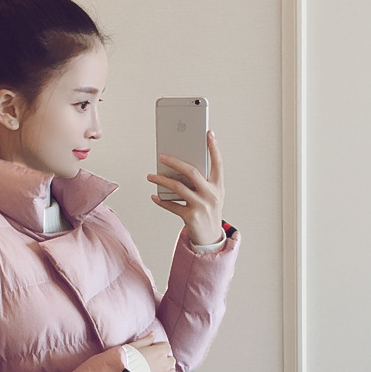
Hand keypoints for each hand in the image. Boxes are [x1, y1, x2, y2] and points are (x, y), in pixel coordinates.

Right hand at [130, 333, 175, 371]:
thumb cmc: (124, 361)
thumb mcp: (132, 347)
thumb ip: (145, 340)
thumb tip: (152, 334)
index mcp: (159, 352)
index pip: (166, 346)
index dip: (158, 348)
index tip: (150, 351)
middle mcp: (165, 364)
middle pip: (170, 359)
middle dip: (163, 360)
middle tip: (151, 363)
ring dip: (165, 371)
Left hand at [147, 129, 224, 245]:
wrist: (210, 238)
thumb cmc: (209, 211)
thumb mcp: (211, 195)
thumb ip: (201, 182)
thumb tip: (178, 167)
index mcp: (218, 186)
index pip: (218, 163)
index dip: (214, 148)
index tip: (209, 134)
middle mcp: (211, 194)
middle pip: (191, 172)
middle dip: (174, 162)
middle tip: (161, 156)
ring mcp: (201, 206)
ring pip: (178, 187)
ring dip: (161, 180)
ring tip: (151, 176)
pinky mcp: (191, 217)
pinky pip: (172, 205)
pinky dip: (161, 201)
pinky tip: (154, 196)